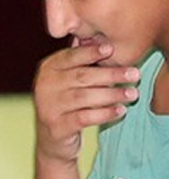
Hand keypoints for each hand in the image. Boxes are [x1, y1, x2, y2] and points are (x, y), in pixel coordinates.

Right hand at [33, 37, 139, 164]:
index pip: (70, 57)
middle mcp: (44, 87)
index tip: (110, 49)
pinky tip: (120, 111)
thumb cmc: (66, 102)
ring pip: (84, 97)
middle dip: (111, 75)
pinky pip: (84, 118)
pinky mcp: (56, 127)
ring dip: (112, 95)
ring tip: (132, 94)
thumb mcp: (67, 79)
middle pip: (82, 76)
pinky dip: (104, 114)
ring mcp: (48, 108)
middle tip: (134, 74)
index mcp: (48, 70)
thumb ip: (80, 61)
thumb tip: (104, 41)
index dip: (90, 52)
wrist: (52, 138)